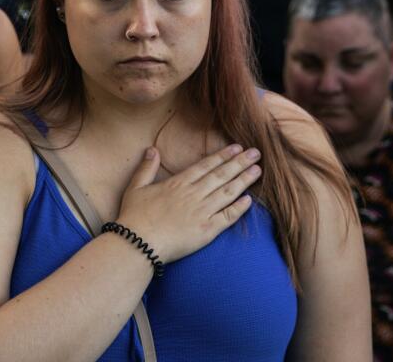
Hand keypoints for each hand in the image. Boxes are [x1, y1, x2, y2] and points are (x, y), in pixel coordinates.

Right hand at [115, 144, 261, 263]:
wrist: (139, 243)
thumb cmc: (134, 216)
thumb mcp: (136, 187)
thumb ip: (146, 168)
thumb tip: (152, 149)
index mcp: (178, 183)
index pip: (206, 166)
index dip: (223, 156)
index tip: (237, 148)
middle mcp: (194, 194)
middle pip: (221, 175)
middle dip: (240, 163)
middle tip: (256, 153)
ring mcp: (202, 212)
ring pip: (228, 193)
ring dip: (244, 181)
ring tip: (257, 170)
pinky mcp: (207, 230)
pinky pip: (227, 217)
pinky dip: (239, 208)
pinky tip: (250, 200)